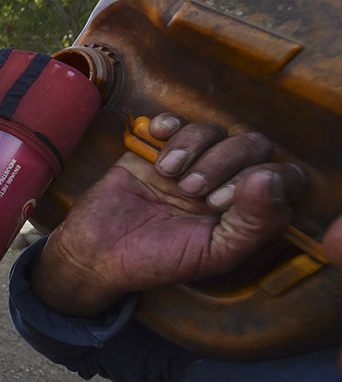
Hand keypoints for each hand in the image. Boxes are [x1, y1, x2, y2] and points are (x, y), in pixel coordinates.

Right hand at [33, 113, 306, 317]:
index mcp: (245, 209)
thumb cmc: (157, 260)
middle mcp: (224, 182)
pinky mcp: (158, 149)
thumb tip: (269, 178)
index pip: (283, 176)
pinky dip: (170, 126)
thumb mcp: (214, 254)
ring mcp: (192, 163)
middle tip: (192, 191)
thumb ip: (254, 224)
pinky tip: (157, 148)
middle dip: (223, 163)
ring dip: (193, 148)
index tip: (219, 203)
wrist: (97, 253)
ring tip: (168, 175)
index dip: (259, 180)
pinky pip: (177, 121)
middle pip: (253, 145)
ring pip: (215, 130)